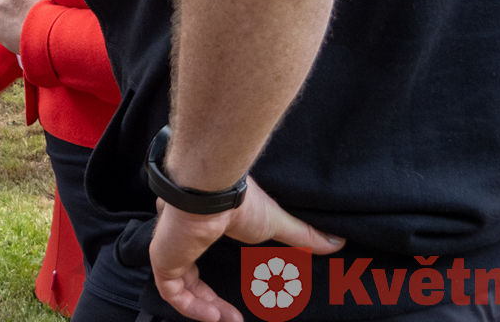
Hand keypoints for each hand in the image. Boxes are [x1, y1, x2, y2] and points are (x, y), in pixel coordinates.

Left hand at [150, 178, 343, 321]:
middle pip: (189, 278)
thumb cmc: (241, 201)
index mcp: (201, 227)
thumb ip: (302, 237)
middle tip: (234, 318)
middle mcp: (182, 238)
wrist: (214, 190)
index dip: (214, 283)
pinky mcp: (164, 258)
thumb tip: (336, 243)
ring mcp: (171, 248)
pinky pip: (172, 292)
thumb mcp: (276, 224)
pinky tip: (215, 316)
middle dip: (212, 302)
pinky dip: (192, 309)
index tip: (238, 303)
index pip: (200, 259)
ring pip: (180, 288)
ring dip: (204, 309)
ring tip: (228, 320)